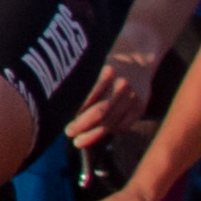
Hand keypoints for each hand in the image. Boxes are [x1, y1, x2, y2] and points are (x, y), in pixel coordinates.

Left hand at [71, 37, 165, 154]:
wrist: (137, 61)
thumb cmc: (105, 64)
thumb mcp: (93, 65)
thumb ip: (81, 83)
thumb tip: (60, 106)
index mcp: (108, 70)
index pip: (89, 96)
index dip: (77, 110)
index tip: (65, 119)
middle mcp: (122, 85)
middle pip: (101, 112)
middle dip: (83, 125)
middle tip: (69, 132)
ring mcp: (134, 98)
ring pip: (112, 123)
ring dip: (94, 134)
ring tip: (79, 140)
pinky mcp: (140, 108)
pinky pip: (123, 126)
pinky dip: (109, 131)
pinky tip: (97, 133)